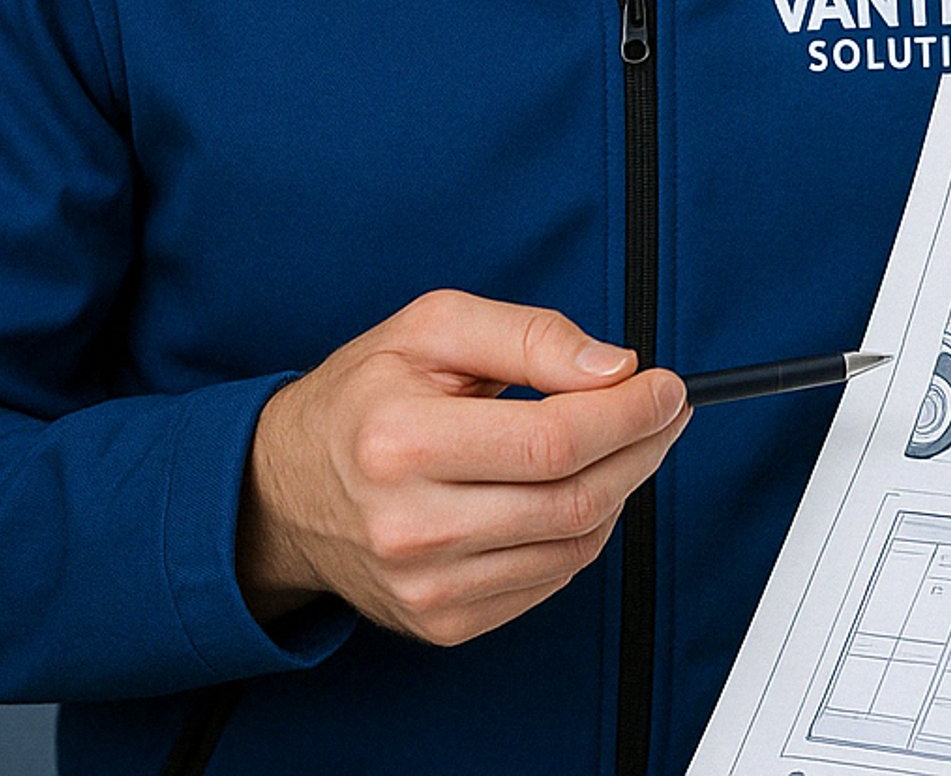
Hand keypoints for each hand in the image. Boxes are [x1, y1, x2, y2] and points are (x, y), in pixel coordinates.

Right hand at [237, 289, 689, 645]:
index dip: (630, 412)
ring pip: (574, 545)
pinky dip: (583, 530)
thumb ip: (530, 336)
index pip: (554, 440)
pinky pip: (551, 579)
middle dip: (644, 446)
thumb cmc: (365, 394)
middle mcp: (409, 526)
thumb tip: (614, 368)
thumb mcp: (435, 327)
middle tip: (665, 408)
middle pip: (575, 499)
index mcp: (401, 441)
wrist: (284, 489)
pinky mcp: (442, 622)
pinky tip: (575, 485)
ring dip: (623, 487)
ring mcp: (426, 586)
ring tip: (626, 440)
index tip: (667, 386)